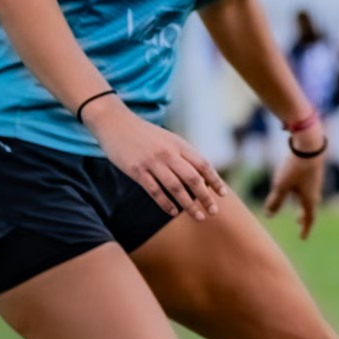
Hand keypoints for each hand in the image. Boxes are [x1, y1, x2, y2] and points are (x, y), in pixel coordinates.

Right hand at [86, 98, 226, 219]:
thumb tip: (200, 175)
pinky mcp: (137, 170)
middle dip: (205, 197)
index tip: (223, 194)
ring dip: (189, 204)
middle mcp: (168, 153)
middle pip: (193, 178)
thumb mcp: (167, 139)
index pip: (203, 164)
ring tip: (198, 216)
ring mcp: (152, 162)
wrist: (115, 122)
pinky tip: (173, 212)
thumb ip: (182, 154)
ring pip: (176, 187)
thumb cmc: (143, 134)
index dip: (215, 180)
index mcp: (179, 144)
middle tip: (213, 211)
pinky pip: (155, 190)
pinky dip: (166, 203)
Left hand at [264, 128, 325, 239]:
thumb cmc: (295, 168)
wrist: (309, 146)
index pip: (309, 219)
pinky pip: (307, 186)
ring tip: (297, 205)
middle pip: (309, 208)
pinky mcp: (312, 171)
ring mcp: (314, 181)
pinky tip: (295, 185)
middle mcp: (314, 192)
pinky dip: (301, 192)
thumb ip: (275, 201)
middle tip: (298, 222)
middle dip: (303, 216)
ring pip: (308, 196)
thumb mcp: (281, 186)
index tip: (302, 238)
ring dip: (302, 203)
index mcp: (309, 199)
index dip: (305, 229)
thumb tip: (269, 215)